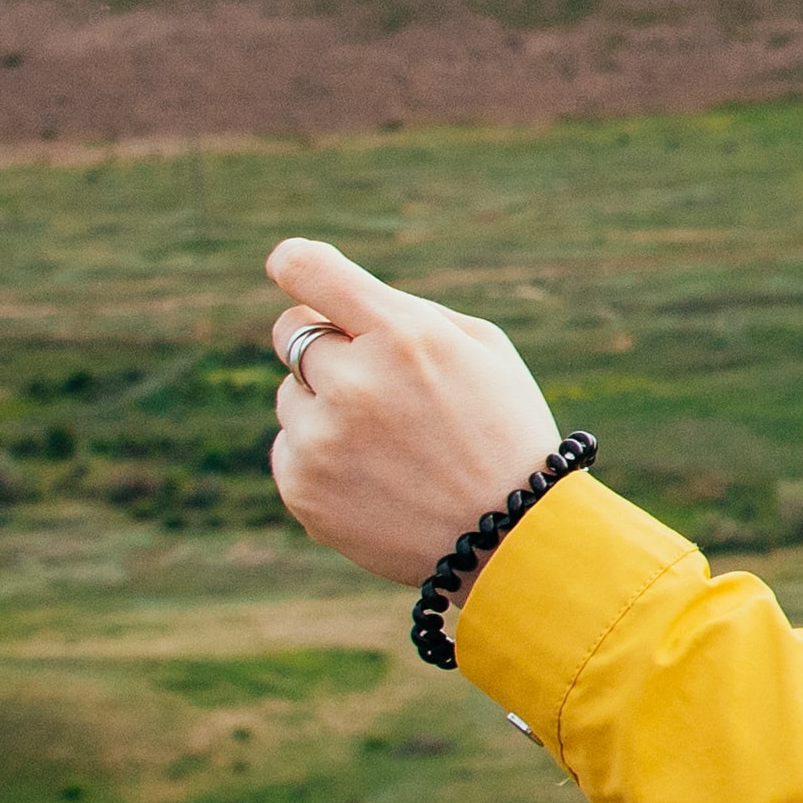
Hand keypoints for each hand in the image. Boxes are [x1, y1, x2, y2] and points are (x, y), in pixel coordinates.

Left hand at [262, 237, 565, 583]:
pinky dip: (323, 457)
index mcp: (404, 335)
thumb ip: (407, 315)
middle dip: (325, 345)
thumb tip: (332, 304)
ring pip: (290, 394)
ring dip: (326, 405)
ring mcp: (321, 439)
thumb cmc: (505, 432)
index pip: (309, 270)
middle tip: (371, 378)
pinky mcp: (301, 486)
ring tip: (390, 445)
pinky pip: (290, 447)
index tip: (291, 266)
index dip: (295, 262)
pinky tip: (376, 479)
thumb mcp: (485, 351)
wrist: (512, 540)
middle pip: (292, 331)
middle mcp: (354, 382)